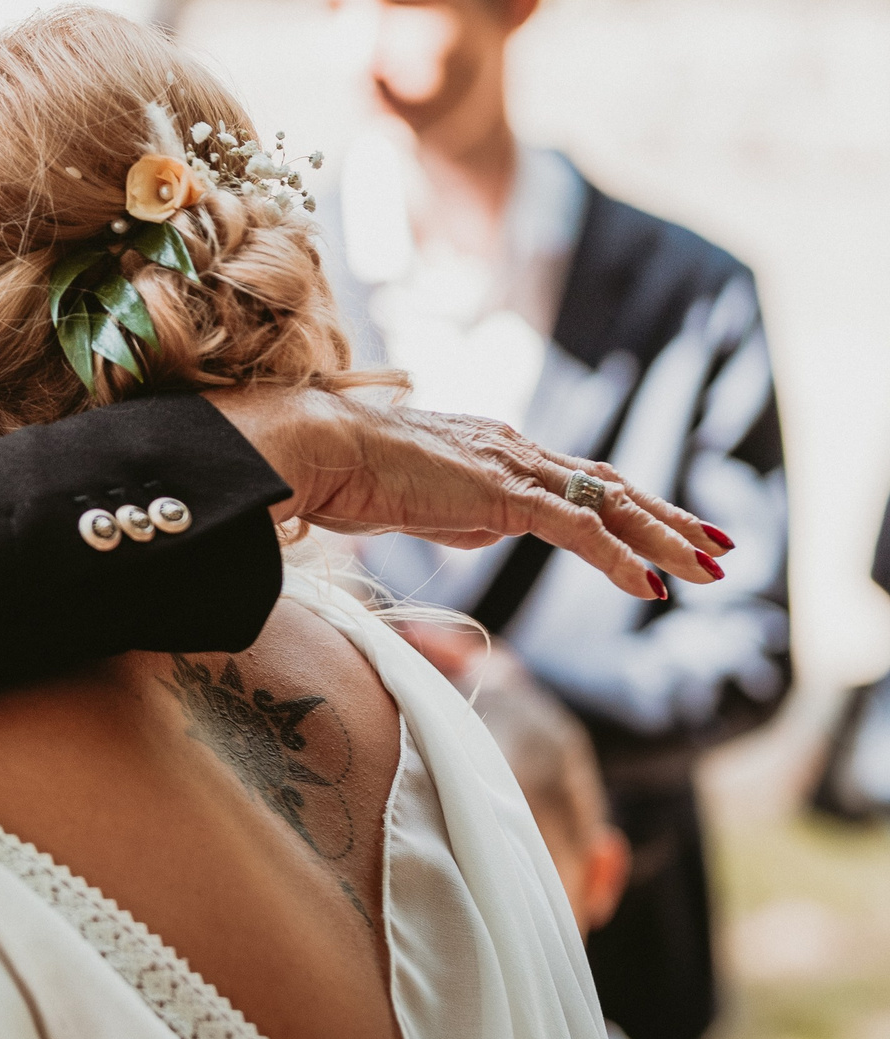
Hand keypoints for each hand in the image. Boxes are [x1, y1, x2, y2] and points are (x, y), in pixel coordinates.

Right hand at [207, 388, 725, 602]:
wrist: (320, 451)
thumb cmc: (346, 478)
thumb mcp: (418, 506)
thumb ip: (461, 516)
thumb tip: (485, 531)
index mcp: (494, 451)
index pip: (575, 479)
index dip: (625, 506)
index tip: (660, 532)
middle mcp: (514, 450)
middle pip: (610, 484)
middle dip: (669, 517)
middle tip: (718, 545)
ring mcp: (512, 468)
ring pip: (610, 502)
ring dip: (665, 537)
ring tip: (710, 566)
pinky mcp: (503, 493)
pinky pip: (579, 530)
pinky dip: (620, 560)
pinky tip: (651, 587)